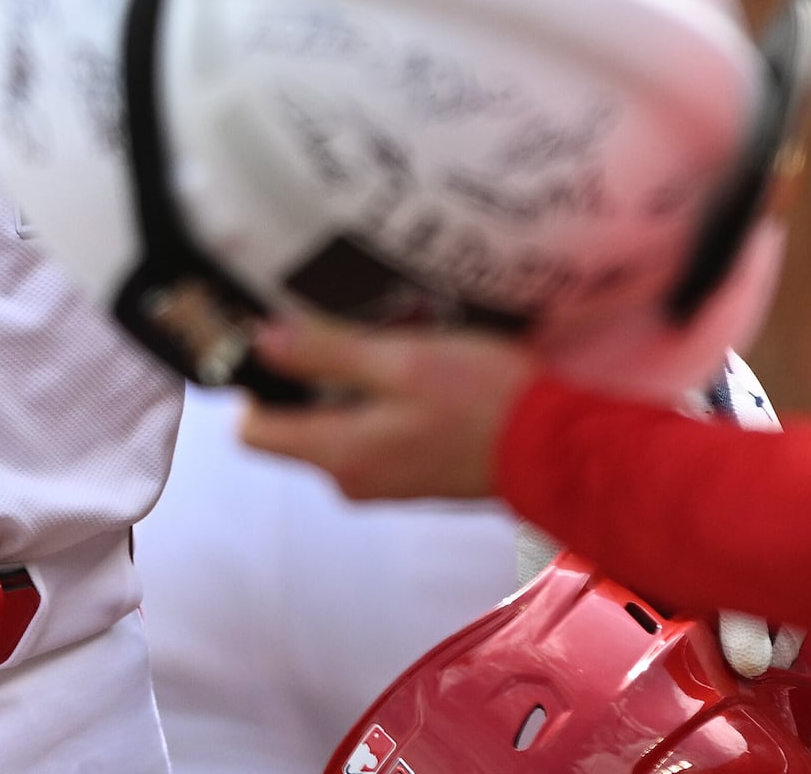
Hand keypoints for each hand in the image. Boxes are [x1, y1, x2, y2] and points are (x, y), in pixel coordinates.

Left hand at [235, 313, 533, 501]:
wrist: (556, 448)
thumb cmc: (483, 400)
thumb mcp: (399, 361)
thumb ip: (326, 353)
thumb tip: (262, 343)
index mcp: (338, 455)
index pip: (254, 433)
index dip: (257, 385)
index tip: (278, 341)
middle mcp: (352, 479)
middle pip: (294, 428)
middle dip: (307, 379)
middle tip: (339, 328)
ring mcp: (384, 482)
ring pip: (336, 427)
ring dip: (348, 387)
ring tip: (384, 343)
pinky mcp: (413, 475)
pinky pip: (373, 436)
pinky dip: (380, 404)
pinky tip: (412, 371)